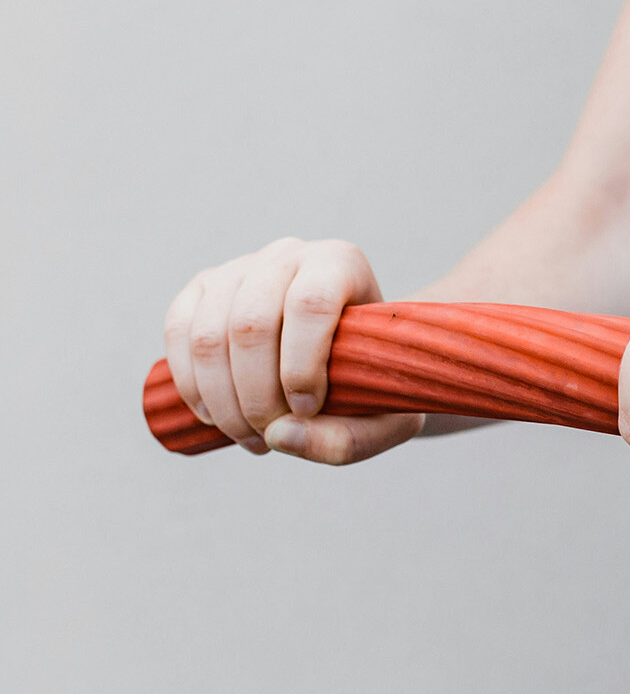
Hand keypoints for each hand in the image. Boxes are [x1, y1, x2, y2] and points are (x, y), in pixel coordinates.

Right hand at [161, 238, 424, 462]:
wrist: (349, 356)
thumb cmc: (373, 384)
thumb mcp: (387, 418)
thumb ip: (349, 437)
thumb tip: (278, 435)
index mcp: (340, 263)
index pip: (311, 303)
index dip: (302, 364)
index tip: (308, 409)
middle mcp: (287, 255)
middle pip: (252, 323)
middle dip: (256, 395)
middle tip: (272, 435)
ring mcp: (238, 268)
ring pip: (209, 335)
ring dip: (222, 400)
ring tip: (251, 438)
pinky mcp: (201, 289)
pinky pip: (178, 333)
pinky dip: (192, 385)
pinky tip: (216, 418)